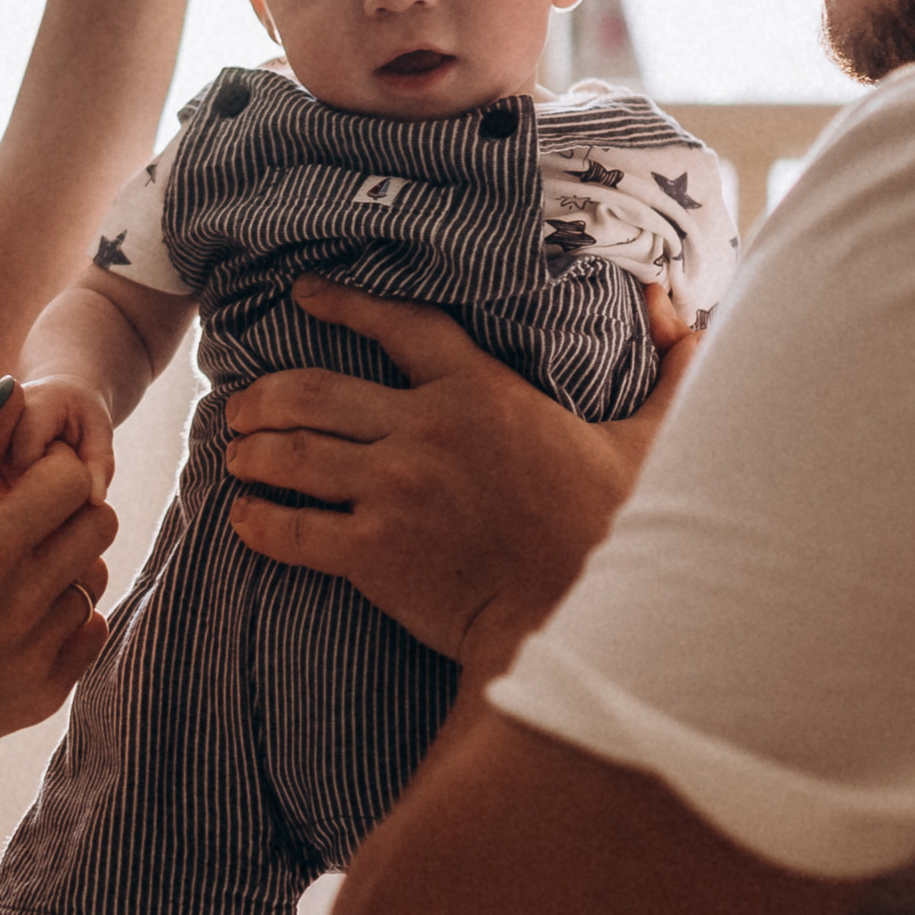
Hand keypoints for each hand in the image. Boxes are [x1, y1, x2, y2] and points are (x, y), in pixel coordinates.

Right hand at [0, 396, 114, 774]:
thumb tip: (9, 396)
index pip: (70, 480)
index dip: (47, 468)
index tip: (16, 481)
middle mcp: (23, 604)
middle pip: (98, 524)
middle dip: (64, 509)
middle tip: (17, 521)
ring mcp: (37, 655)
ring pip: (96, 578)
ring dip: (64, 565)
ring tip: (9, 573)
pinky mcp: (43, 697)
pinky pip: (91, 632)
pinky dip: (66, 616)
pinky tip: (17, 616)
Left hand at [223, 278, 702, 675]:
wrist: (578, 623)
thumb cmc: (614, 531)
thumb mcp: (653, 439)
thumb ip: (669, 365)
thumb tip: (679, 306)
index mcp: (481, 391)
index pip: (399, 324)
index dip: (344, 301)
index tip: (302, 291)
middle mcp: (426, 432)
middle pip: (314, 391)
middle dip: (265, 395)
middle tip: (241, 404)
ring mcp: (395, 492)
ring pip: (293, 454)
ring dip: (253, 451)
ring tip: (236, 454)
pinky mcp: (374, 554)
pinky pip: (294, 530)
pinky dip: (259, 522)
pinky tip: (244, 519)